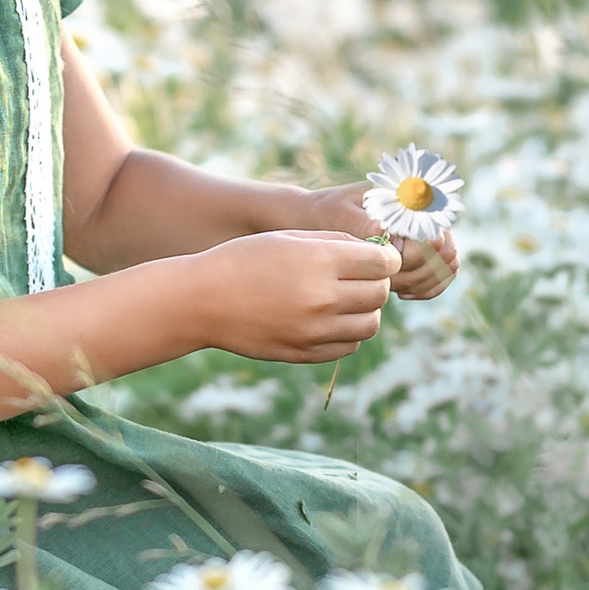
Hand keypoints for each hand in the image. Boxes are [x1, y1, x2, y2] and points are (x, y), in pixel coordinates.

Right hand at [199, 230, 393, 364]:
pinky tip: (330, 318)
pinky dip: (348, 332)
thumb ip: (336, 242)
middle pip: (380, 293)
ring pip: (370, 324)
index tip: (379, 257)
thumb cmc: (244, 260)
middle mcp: (322, 297)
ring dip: (366, 310)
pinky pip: (348, 345)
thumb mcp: (288, 237)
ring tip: (347, 299)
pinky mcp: (306, 352)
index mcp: (319, 261)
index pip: (381, 262)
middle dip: (377, 282)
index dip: (386, 257)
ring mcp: (315, 330)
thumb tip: (376, 252)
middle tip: (362, 277)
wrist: (202, 301)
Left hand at [298, 184, 456, 304]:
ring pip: (448, 264)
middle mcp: (428, 209)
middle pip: (445, 251)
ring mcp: (431, 229)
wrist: (322, 218)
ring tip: (387, 286)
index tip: (384, 262)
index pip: (433, 232)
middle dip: (414, 272)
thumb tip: (386, 231)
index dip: (412, 255)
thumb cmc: (329, 214)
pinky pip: (445, 273)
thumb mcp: (339, 214)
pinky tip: (401, 292)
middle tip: (384, 280)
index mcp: (408, 195)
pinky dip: (428, 288)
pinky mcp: (428, 248)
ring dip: (421, 282)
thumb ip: (362, 223)